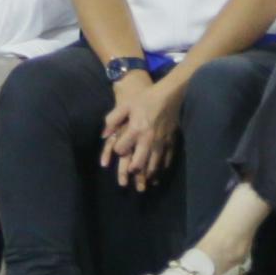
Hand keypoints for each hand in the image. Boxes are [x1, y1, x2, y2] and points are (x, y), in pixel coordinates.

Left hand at [99, 73, 180, 189]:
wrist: (171, 95)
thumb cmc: (146, 98)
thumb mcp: (126, 105)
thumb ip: (112, 119)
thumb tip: (104, 135)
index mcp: (135, 130)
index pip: (121, 149)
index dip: (118, 150)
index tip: (119, 149)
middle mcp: (147, 140)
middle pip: (138, 163)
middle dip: (133, 170)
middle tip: (131, 171)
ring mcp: (160, 143)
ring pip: (153, 165)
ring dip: (147, 174)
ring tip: (145, 180)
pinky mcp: (171, 142)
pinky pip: (167, 160)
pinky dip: (162, 168)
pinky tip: (159, 171)